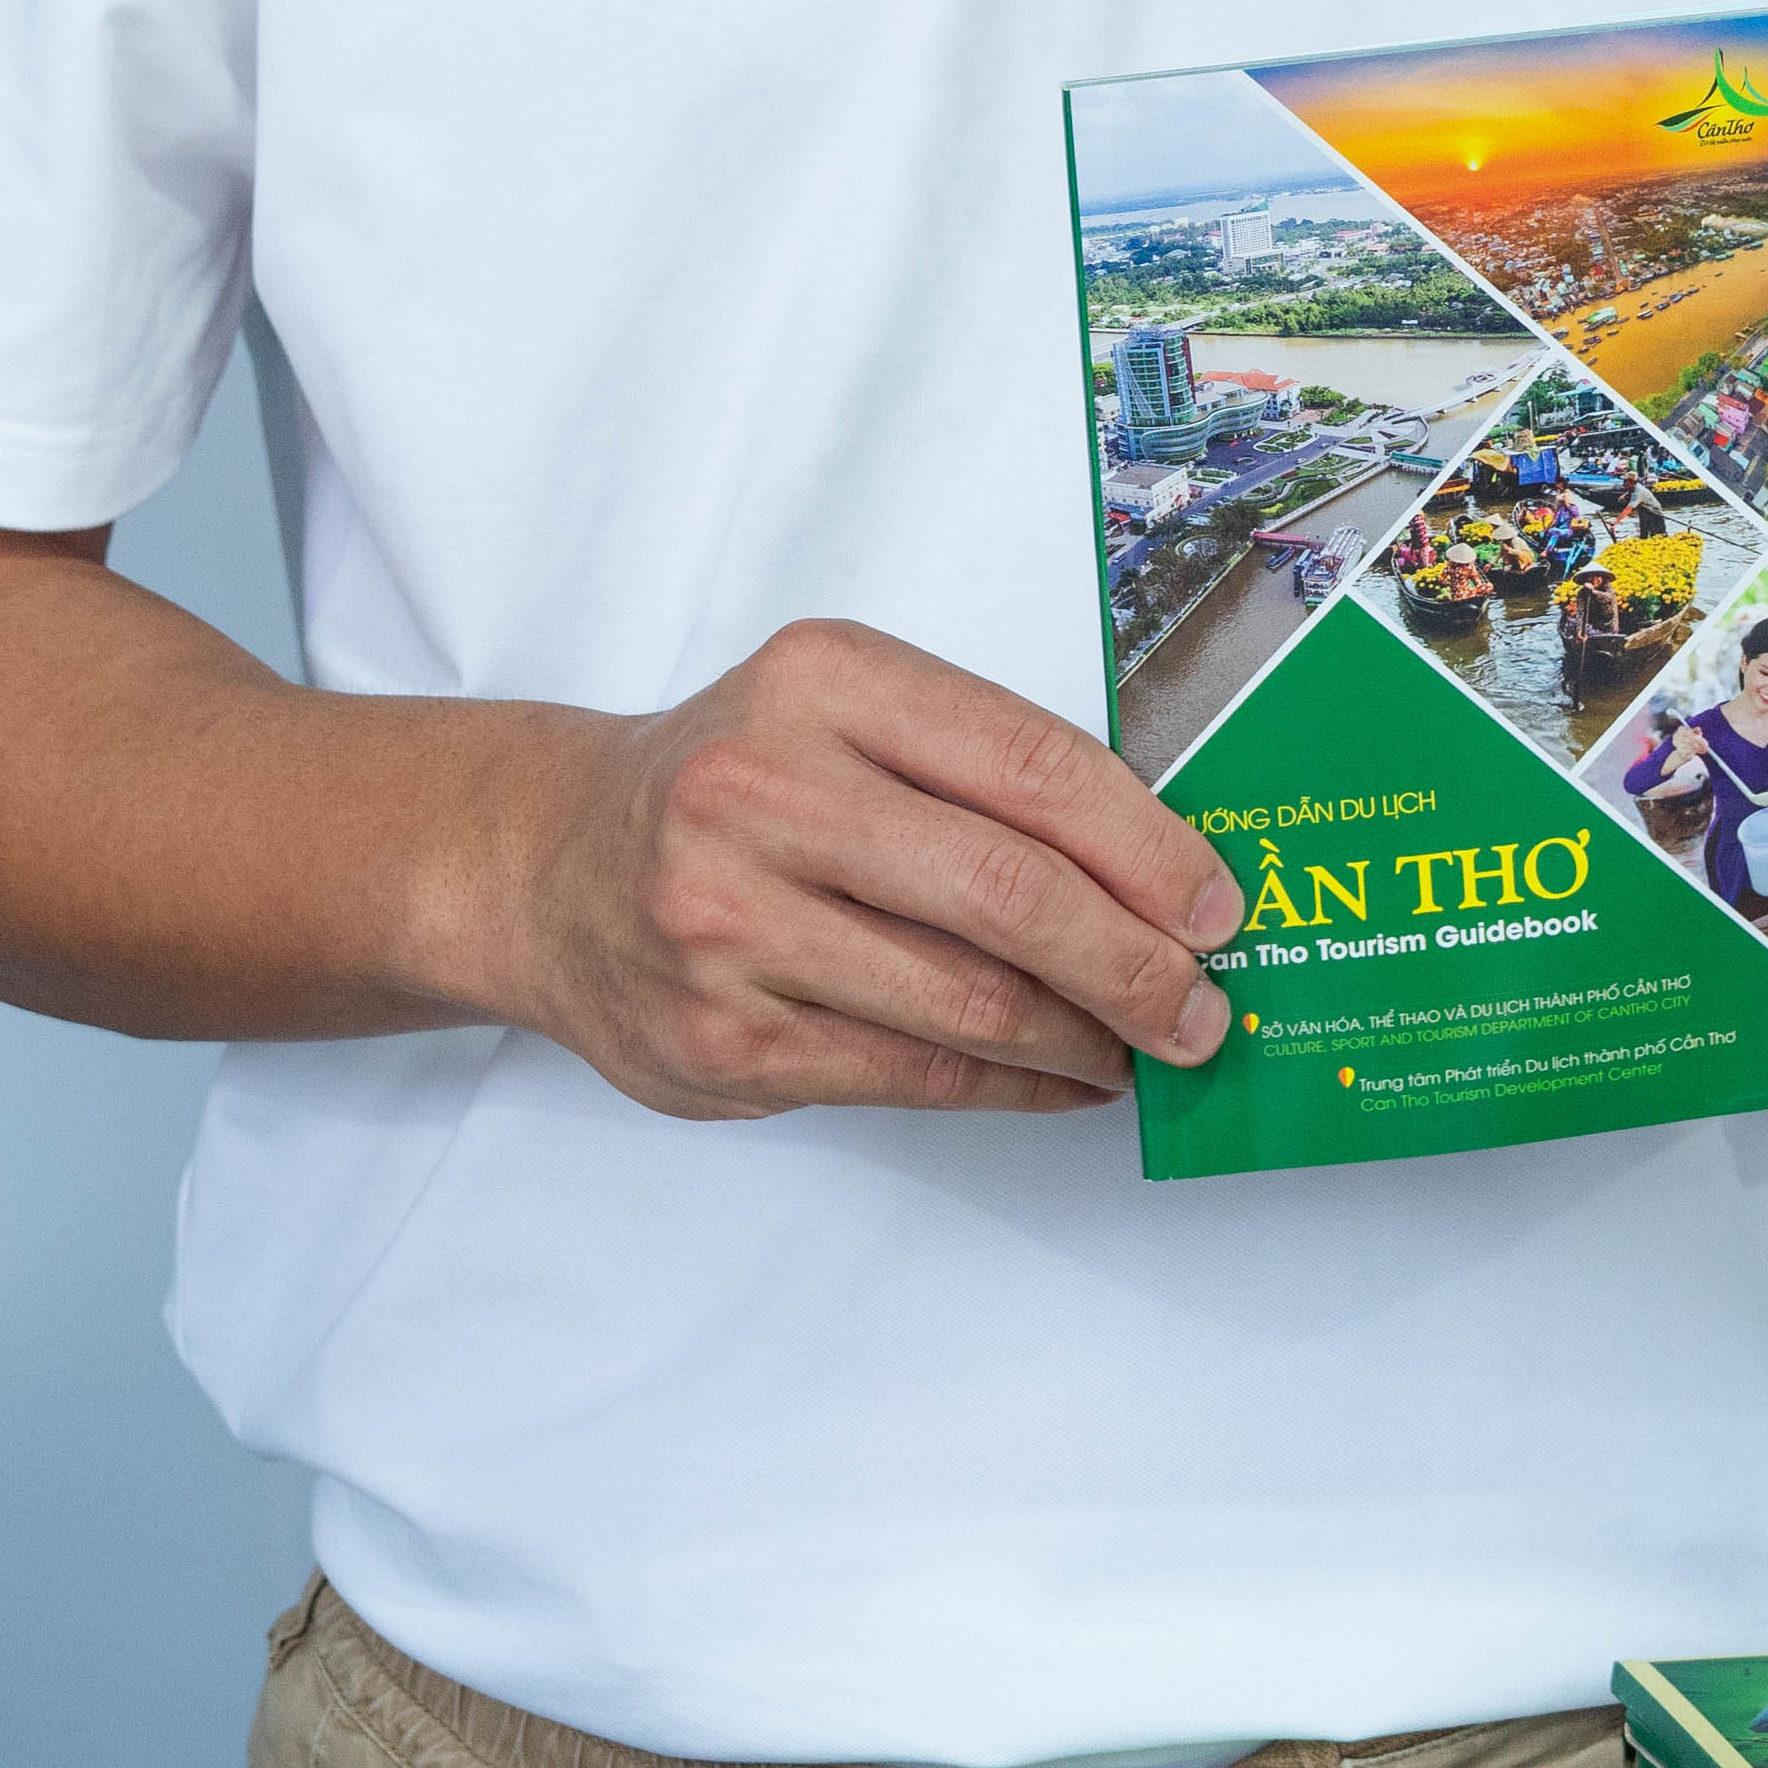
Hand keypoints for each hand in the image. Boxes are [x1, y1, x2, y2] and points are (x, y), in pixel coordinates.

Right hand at [442, 622, 1247, 1119]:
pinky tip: (1060, 1079)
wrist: (549, 863)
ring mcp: (732, 925)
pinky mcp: (722, 1039)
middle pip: (1009, 891)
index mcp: (822, 682)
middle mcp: (763, 793)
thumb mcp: (841, 712)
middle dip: (1136, 962)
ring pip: (966, 1000)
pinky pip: (911, 1074)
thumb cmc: (732, 783)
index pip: (1032, 766)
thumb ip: (978, 766)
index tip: (1217, 905)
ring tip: (1140, 1046)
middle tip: (1202, 1005)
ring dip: (1084, 1037)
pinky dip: (1011, 1086)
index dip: (1149, 848)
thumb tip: (1161, 874)